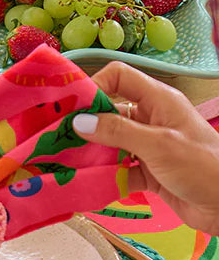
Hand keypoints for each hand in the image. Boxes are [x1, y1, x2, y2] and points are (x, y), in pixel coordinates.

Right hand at [71, 61, 218, 233]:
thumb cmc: (205, 167)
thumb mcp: (160, 144)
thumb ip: (118, 131)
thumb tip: (78, 122)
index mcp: (158, 101)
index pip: (119, 77)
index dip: (94, 85)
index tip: (69, 105)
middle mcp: (151, 119)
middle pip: (108, 112)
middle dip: (83, 124)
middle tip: (55, 136)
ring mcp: (148, 146)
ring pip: (109, 143)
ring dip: (90, 152)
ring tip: (64, 161)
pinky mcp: (147, 171)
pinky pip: (117, 169)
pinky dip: (103, 176)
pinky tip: (86, 183)